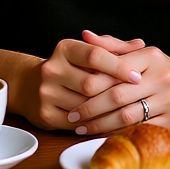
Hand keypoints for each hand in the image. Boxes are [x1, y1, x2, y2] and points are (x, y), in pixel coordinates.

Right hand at [31, 33, 145, 129]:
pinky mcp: (45, 114)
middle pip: (91, 83)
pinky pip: (77, 124)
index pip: (95, 55)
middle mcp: (52, 68)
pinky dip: (95, 124)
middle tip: (135, 98)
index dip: (119, 66)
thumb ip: (114, 47)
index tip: (137, 76)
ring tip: (125, 111)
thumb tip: (139, 44)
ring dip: (106, 111)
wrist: (30, 85)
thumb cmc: (70, 67)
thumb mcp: (87, 52)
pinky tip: (109, 122)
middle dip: (114, 92)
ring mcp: (46, 92)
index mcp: (64, 48)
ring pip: (85, 105)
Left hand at [65, 31, 169, 136]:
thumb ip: (114, 46)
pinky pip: (140, 130)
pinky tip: (105, 137)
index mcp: (150, 56)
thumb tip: (84, 35)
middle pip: (117, 94)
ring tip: (82, 129)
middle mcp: (161, 76)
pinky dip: (120, 135)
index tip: (71, 91)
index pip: (113, 68)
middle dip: (90, 108)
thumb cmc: (168, 73)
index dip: (89, 82)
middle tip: (72, 116)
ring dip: (100, 125)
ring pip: (126, 115)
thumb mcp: (145, 54)